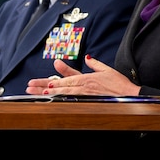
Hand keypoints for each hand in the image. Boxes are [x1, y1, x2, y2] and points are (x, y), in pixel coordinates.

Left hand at [25, 56, 140, 96]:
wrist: (130, 95)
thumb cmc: (119, 84)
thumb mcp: (106, 70)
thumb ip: (94, 63)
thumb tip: (86, 57)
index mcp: (86, 78)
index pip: (66, 78)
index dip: (52, 80)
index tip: (41, 82)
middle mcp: (84, 86)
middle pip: (60, 86)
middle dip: (43, 86)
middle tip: (30, 87)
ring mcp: (85, 95)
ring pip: (63, 94)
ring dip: (49, 94)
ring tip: (36, 94)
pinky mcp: (89, 101)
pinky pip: (72, 102)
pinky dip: (61, 101)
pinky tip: (53, 102)